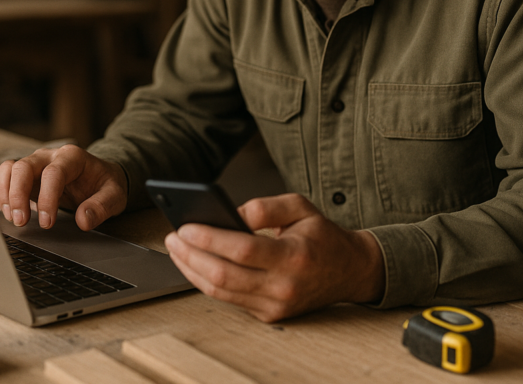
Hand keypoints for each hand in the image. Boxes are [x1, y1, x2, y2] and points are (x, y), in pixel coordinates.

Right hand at [0, 145, 126, 230]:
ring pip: (9, 169)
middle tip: (21, 222)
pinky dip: (2, 194)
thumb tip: (83, 220)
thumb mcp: (115, 195)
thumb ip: (102, 206)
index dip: (46, 198)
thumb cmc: (105, 184)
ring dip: (6, 194)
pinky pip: (5, 179)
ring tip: (13, 218)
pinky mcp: (26, 176)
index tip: (46, 222)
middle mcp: (50, 156)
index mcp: (72, 157)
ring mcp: (36, 164)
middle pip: (24, 167)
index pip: (53, 173)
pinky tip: (8, 212)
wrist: (100, 177)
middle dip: (18, 195)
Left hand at [164, 193, 384, 321]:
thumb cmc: (323, 236)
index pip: (242, 249)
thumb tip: (230, 212)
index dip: (209, 238)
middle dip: (190, 255)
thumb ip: (265, 206)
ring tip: (177, 249)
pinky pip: (229, 299)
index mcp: (294, 257)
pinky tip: (195, 264)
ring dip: (192, 270)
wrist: (349, 271)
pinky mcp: (269, 315)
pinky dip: (207, 281)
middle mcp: (284, 287)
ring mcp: (275, 305)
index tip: (185, 226)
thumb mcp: (300, 207)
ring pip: (220, 292)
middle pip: (224, 275)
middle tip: (173, 236)